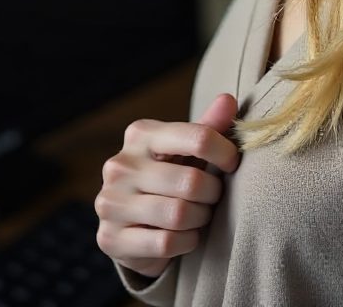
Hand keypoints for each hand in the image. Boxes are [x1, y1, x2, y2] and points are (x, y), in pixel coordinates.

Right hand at [95, 93, 240, 278]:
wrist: (134, 222)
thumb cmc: (170, 173)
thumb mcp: (188, 148)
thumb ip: (209, 125)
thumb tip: (228, 100)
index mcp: (141, 134)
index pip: (198, 137)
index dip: (225, 153)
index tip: (232, 164)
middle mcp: (119, 165)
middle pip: (190, 182)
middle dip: (212, 193)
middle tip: (213, 196)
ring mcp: (110, 202)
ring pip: (178, 215)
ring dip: (200, 218)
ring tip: (200, 214)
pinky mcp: (109, 238)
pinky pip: (165, 243)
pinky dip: (186, 241)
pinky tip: (186, 235)